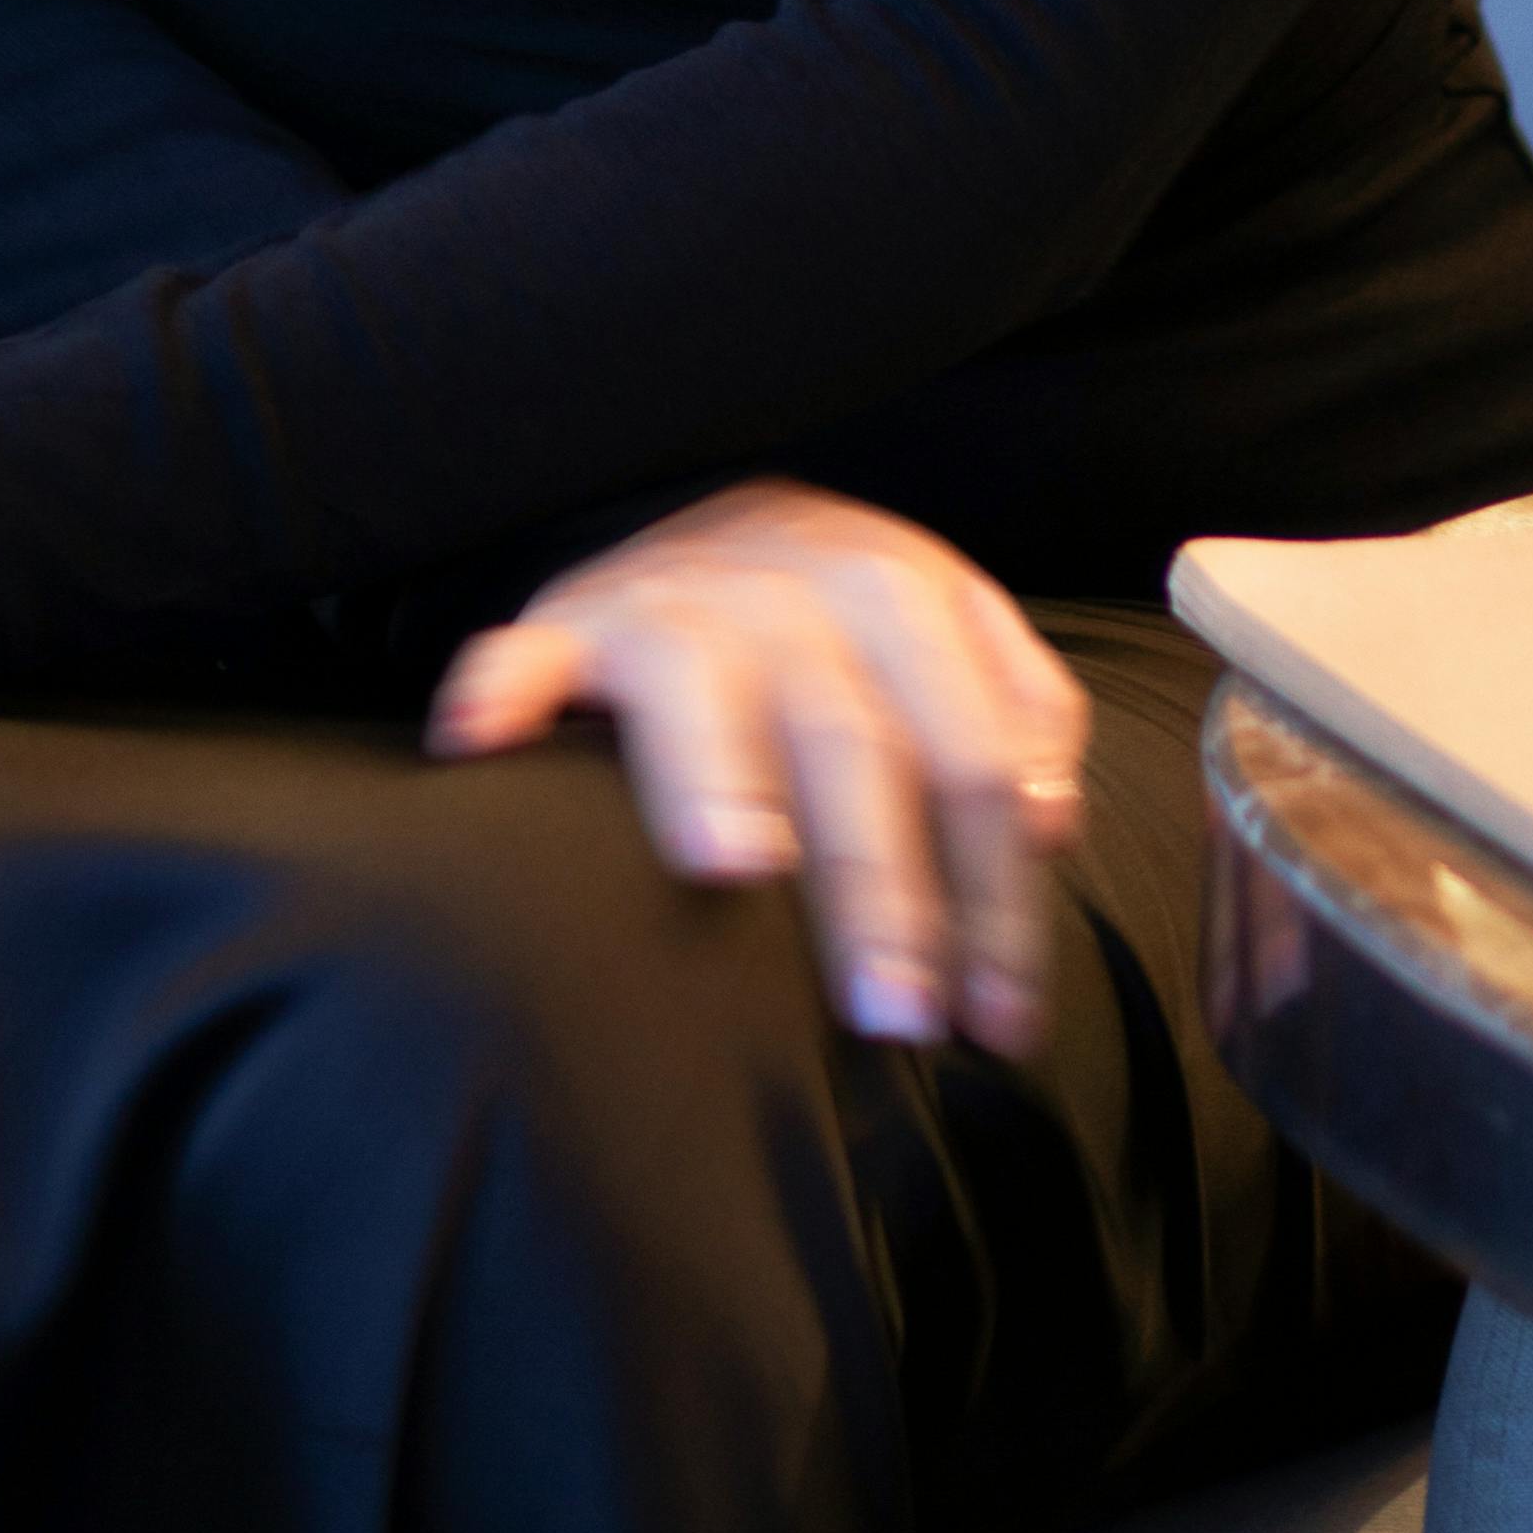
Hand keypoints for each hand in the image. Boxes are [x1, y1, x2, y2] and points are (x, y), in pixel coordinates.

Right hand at [427, 481, 1088, 1055]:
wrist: (712, 513)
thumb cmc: (850, 625)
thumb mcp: (955, 640)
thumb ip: (1020, 719)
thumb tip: (1052, 821)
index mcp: (909, 594)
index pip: (976, 762)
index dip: (998, 894)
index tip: (1000, 1019)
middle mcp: (798, 585)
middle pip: (857, 746)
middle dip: (884, 889)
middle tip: (897, 1015)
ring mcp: (678, 597)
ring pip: (706, 689)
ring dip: (721, 778)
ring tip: (739, 868)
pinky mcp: (573, 617)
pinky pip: (528, 652)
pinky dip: (504, 688)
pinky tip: (480, 745)